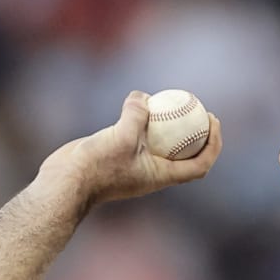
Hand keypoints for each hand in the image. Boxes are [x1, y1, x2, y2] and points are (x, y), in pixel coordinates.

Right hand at [37, 90, 222, 208]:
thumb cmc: (96, 167)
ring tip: (175, 101)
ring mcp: (136, 164)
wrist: (65, 182)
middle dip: (198, 133)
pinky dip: (146, 120)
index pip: (199, 164)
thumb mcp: (121, 137)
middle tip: (201, 108)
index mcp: (161, 175)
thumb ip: (136, 116)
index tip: (213, 122)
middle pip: (186, 154)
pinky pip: (140, 135)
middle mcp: (153, 172)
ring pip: (162, 143)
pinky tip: (141, 101)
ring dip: (172, 125)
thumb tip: (143, 97)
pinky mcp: (120, 154)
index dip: (213, 144)